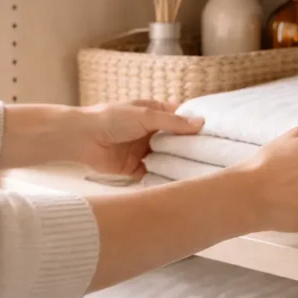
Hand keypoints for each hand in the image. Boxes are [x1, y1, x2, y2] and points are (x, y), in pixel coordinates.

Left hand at [75, 100, 203, 177]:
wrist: (81, 138)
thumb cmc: (112, 118)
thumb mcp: (145, 116)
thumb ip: (173, 122)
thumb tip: (201, 123)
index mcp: (154, 113)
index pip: (180, 118)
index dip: (195, 124)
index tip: (215, 133)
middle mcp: (151, 132)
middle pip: (176, 141)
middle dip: (190, 147)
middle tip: (213, 156)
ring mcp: (144, 151)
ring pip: (167, 159)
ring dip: (178, 164)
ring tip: (202, 172)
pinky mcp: (136, 168)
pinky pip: (155, 174)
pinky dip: (164, 178)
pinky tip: (180, 183)